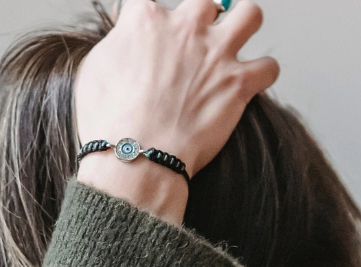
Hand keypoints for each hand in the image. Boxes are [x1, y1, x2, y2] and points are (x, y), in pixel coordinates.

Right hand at [74, 0, 278, 222]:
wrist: (132, 158)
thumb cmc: (106, 122)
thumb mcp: (92, 73)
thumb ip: (116, 46)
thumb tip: (125, 40)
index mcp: (147, 20)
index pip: (148, 4)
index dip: (146, 24)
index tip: (145, 42)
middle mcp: (187, 27)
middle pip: (206, 2)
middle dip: (200, 21)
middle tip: (192, 46)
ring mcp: (217, 53)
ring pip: (250, 15)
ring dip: (243, 28)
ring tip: (230, 48)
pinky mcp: (239, 83)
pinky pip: (268, 67)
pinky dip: (260, 76)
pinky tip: (247, 85)